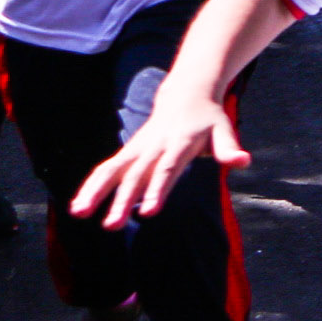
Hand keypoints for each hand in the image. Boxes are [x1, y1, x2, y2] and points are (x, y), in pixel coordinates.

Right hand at [70, 77, 244, 228]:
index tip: (148, 212)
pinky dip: (90, 186)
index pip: (167, 170)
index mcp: (178, 144)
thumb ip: (228, 147)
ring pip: (111, 170)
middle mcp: (153, 147)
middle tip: (111, 226)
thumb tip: (243, 162)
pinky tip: (78, 208)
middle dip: (122, 200)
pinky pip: (105, 170)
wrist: (185, 95)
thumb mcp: (223, 128)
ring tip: (79, 214)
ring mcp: (136, 149)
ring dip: (94, 192)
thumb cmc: (208, 118)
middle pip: (136, 176)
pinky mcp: (127, 153)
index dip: (157, 190)